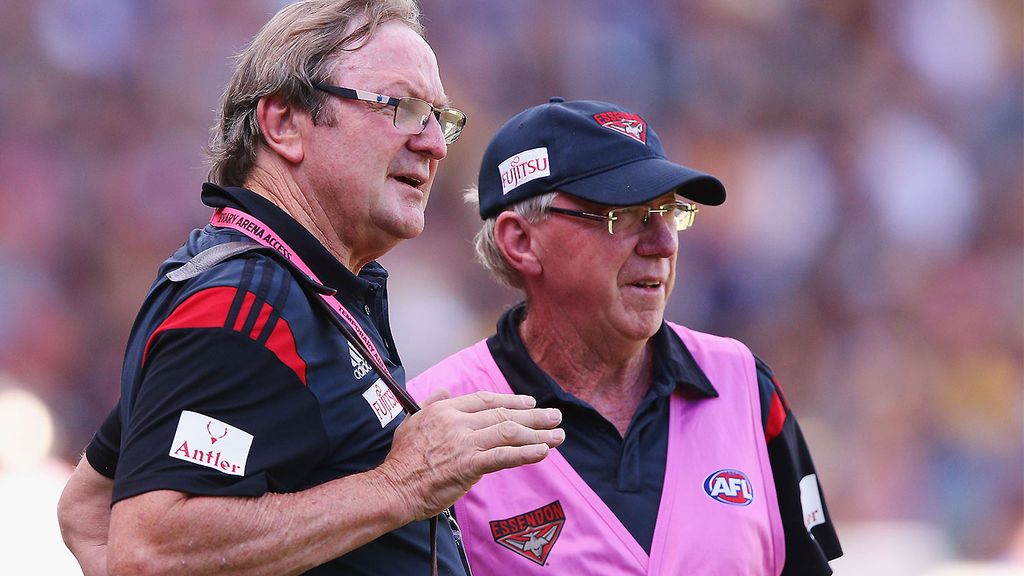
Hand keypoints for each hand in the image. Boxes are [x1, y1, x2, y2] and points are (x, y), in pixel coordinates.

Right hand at [376, 390, 563, 520]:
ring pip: (508, 432)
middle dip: (533, 414)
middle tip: (555, 416)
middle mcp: (457, 421)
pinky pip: (504, 456)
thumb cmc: (402, 459)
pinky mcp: (469, 465)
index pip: (485, 399)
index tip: (529, 402)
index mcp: (445, 409)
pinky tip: (543, 451)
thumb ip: (431, 404)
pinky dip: (526, 452)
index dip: (511, 399)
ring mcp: (464, 442)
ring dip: (538, 433)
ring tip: (558, 435)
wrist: (393, 487)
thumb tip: (444, 390)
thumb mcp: (412, 421)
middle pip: (503, 413)